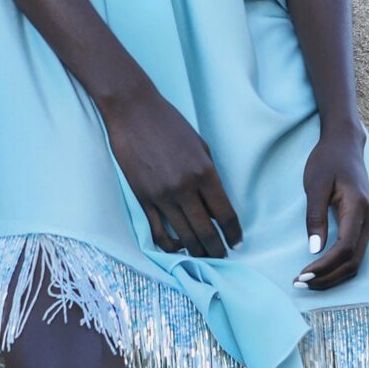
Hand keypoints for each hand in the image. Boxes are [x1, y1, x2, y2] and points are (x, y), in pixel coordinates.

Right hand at [98, 79, 241, 257]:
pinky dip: (170, 244)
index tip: (236, 242)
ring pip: (184, 236)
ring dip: (196, 250)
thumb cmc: (169, 123)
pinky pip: (159, 232)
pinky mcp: (143, 198)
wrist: (132, 110)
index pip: (225, 214)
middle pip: (206, 231)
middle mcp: (185, 187)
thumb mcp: (200, 145)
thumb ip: (209, 174)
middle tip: (221, 257)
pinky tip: (177, 247)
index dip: (233, 233)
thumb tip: (215, 203)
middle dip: (216, 250)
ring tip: (203, 257)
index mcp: (204, 172)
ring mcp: (162, 195)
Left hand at [294, 129, 368, 288]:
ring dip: (334, 276)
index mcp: (359, 207)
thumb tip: (314, 249)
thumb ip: (315, 216)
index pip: (345, 248)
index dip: (324, 266)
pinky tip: (320, 271)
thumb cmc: (327, 161)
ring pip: (357, 261)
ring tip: (307, 281)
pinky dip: (339, 267)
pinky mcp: (366, 224)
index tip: (302, 275)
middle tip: (300, 283)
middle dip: (328, 277)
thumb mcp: (315, 185)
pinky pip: (356, 253)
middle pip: (353, 261)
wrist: (345, 144)